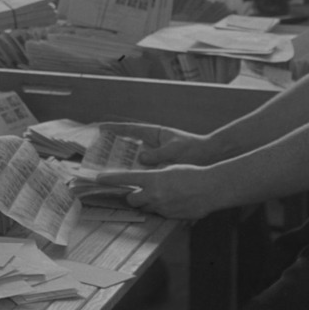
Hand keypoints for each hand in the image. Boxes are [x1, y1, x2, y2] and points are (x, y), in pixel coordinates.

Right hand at [95, 120, 216, 167]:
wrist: (210, 157)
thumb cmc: (194, 149)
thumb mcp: (175, 150)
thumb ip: (158, 154)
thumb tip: (141, 158)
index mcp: (155, 134)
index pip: (131, 129)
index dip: (114, 128)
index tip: (100, 128)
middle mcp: (152, 143)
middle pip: (128, 144)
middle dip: (114, 147)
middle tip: (98, 151)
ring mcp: (155, 155)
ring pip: (133, 158)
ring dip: (122, 163)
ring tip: (106, 168)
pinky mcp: (158, 166)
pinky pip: (141, 169)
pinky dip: (133, 173)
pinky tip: (125, 181)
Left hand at [95, 165, 217, 220]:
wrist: (211, 187)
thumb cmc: (193, 173)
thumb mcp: (170, 168)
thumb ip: (155, 176)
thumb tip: (147, 182)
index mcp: (152, 178)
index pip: (125, 178)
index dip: (109, 179)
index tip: (98, 179)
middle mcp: (154, 193)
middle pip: (132, 199)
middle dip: (132, 197)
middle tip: (137, 192)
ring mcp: (162, 207)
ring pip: (146, 207)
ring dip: (148, 203)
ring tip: (161, 196)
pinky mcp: (170, 216)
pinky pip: (160, 213)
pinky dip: (162, 208)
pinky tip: (174, 202)